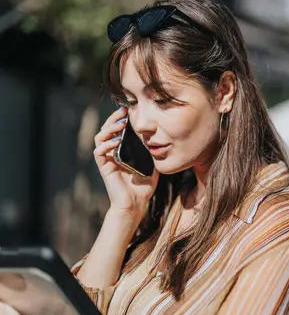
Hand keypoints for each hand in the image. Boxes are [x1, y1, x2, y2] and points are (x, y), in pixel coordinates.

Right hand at [94, 107, 158, 221]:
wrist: (136, 204)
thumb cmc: (143, 188)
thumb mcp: (152, 165)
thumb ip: (153, 153)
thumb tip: (163, 140)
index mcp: (121, 151)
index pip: (117, 130)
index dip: (120, 119)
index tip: (129, 110)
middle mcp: (112, 154)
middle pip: (106, 130)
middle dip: (114, 118)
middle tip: (123, 111)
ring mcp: (107, 160)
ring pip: (100, 138)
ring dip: (109, 129)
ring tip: (121, 124)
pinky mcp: (104, 168)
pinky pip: (99, 153)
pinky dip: (106, 144)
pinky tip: (116, 140)